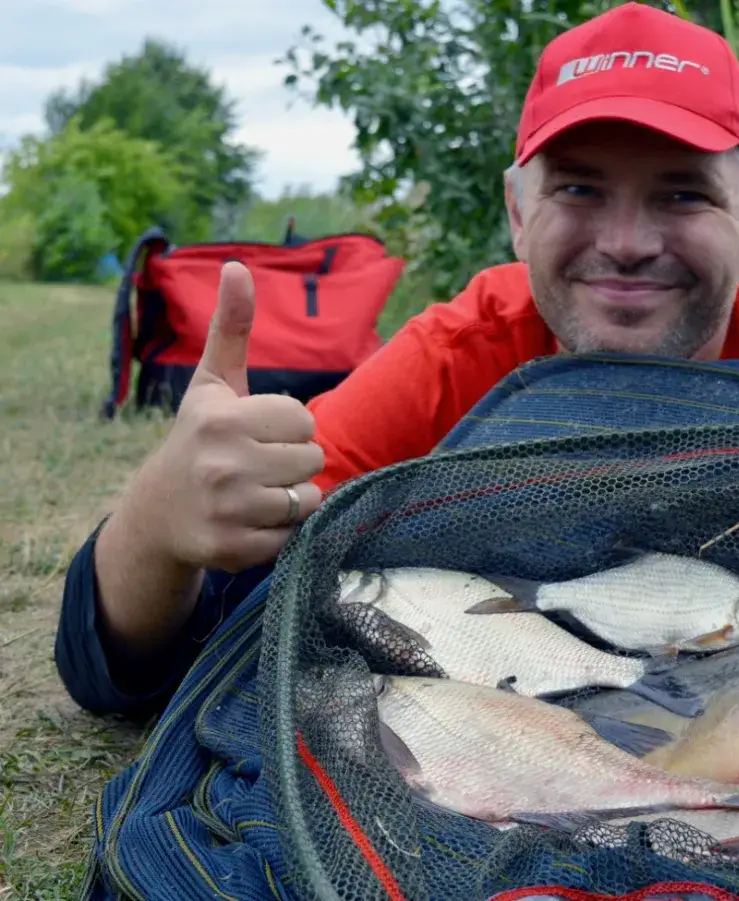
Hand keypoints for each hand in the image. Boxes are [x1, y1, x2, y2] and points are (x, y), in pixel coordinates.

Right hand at [135, 261, 324, 571]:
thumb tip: (238, 266)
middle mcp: (222, 465)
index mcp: (222, 420)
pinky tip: (252, 521)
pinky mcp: (234, 549)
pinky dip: (283, 532)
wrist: (158, 513)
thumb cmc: (198, 438)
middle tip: (259, 466)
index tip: (260, 434)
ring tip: (258, 492)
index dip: (290, 428)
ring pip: (309, 499)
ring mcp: (227, 510)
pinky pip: (294, 536)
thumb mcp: (213, 383)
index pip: (305, 421)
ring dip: (293, 497)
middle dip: (294, 463)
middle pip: (313, 459)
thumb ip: (232, 327)